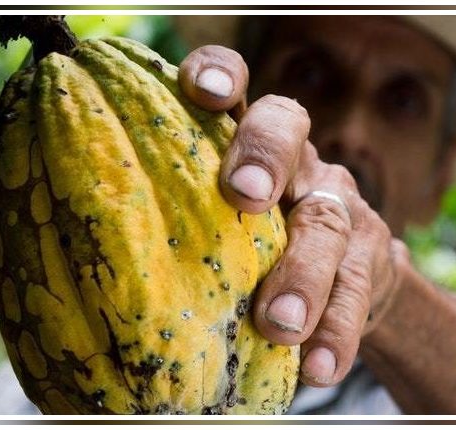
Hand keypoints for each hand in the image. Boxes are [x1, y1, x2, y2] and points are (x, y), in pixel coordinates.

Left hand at [179, 46, 410, 386]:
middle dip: (265, 156)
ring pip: (327, 224)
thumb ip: (180, 217)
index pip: (237, 85)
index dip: (221, 74)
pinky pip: (357, 291)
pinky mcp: (372, 257)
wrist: (348, 278)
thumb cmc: (255, 249)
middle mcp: (298, 160)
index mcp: (249, 141)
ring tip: (279, 324)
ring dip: (303, 274)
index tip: (201, 90)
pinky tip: (319, 367)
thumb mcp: (219, 221)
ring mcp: (340, 205)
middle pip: (288, 131)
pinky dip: (337, 331)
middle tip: (243, 195)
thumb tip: (82, 255)